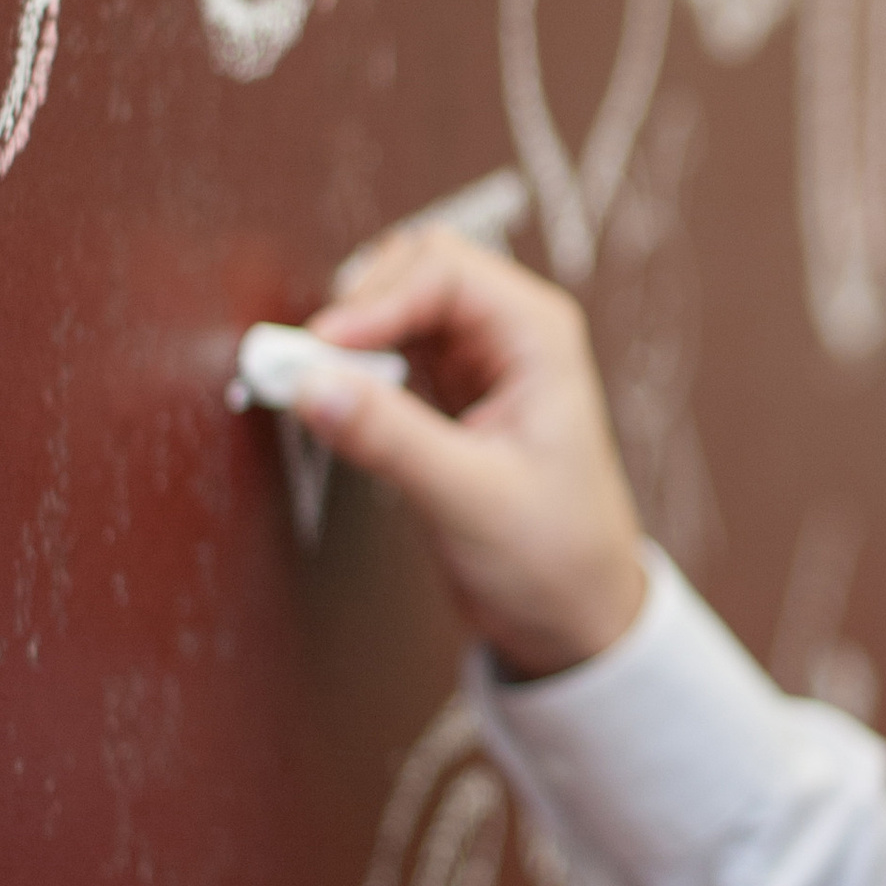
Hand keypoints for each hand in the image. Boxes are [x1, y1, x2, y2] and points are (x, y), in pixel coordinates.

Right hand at [300, 229, 648, 678]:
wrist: (575, 617)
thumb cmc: (556, 557)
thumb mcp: (469, 499)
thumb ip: (390, 439)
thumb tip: (312, 385)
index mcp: (538, 337)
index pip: (442, 273)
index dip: (375, 301)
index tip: (323, 348)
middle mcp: (511, 336)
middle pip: (415, 268)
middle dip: (358, 305)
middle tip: (310, 361)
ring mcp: (479, 361)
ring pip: (396, 304)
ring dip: (352, 333)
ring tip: (317, 379)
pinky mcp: (449, 394)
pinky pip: (391, 350)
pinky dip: (354, 363)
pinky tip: (336, 397)